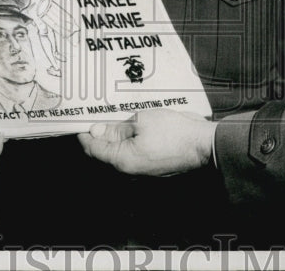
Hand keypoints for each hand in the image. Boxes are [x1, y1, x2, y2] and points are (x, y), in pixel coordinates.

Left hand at [77, 109, 214, 175]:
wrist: (203, 145)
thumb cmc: (173, 132)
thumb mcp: (141, 121)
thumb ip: (116, 128)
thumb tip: (96, 130)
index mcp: (122, 160)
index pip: (93, 149)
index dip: (84, 133)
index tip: (81, 119)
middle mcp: (129, 170)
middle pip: (104, 153)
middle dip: (99, 134)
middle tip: (98, 114)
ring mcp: (142, 170)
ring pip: (119, 152)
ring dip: (115, 136)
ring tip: (116, 116)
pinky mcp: (152, 165)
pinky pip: (133, 153)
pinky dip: (129, 140)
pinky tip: (133, 125)